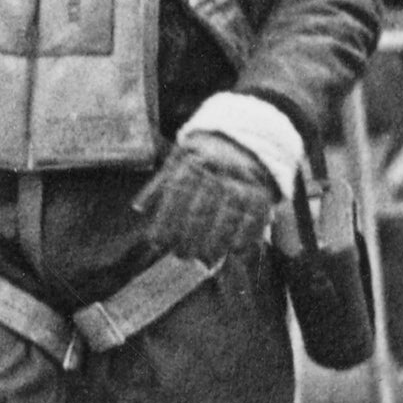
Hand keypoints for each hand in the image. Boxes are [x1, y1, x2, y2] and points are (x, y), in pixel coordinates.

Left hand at [136, 134, 281, 268]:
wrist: (244, 143)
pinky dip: (246, 236)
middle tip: (182, 255)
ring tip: (205, 259)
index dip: (166, 222)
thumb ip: (157, 186)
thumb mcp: (176, 162)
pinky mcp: (262, 194)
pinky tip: (234, 250)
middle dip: (189, 238)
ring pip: (229, 217)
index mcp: (193, 164)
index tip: (158, 243)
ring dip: (216, 243)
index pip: (176, 196)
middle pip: (202, 211)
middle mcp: (218, 172)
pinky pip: (256, 219)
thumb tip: (139, 208)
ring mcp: (242, 183)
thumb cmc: (201, 160)